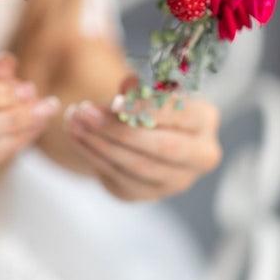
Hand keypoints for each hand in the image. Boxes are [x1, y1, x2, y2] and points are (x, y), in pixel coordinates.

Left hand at [62, 83, 221, 201]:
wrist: (141, 129)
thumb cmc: (147, 101)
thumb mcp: (146, 86)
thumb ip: (140, 86)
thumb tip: (128, 88)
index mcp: (205, 120)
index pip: (180, 115)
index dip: (147, 110)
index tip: (116, 103)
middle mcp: (200, 155)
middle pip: (162, 148)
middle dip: (119, 131)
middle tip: (85, 112)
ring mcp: (177, 180)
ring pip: (137, 167)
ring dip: (100, 143)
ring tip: (73, 121)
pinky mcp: (150, 193)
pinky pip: (120, 179)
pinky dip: (95, 156)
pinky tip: (77, 137)